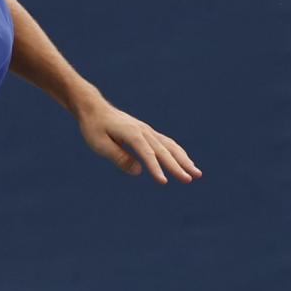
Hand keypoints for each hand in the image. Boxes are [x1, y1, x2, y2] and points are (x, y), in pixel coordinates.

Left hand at [77, 101, 201, 183]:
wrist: (95, 108)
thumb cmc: (94, 127)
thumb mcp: (100, 144)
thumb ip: (118, 157)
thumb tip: (138, 171)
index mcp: (132, 134)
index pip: (147, 154)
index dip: (156, 168)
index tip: (164, 182)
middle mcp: (144, 131)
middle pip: (164, 150)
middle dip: (178, 166)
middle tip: (190, 179)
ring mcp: (148, 131)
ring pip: (170, 146)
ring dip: (184, 160)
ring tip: (196, 173)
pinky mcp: (148, 133)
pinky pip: (167, 143)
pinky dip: (178, 153)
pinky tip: (185, 162)